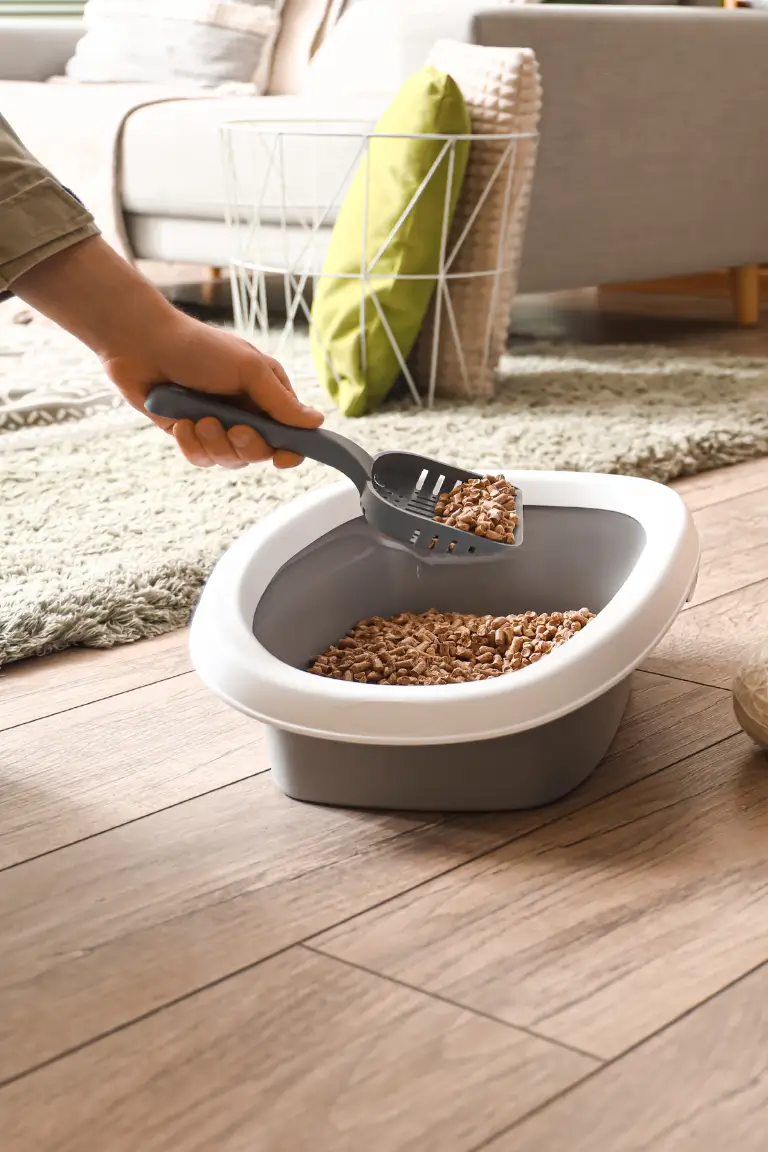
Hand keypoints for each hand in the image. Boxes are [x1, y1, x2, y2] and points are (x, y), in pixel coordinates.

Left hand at [103, 311, 322, 469]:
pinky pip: (200, 458)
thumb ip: (281, 402)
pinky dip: (191, 444)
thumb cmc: (198, 347)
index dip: (290, 450)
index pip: (289, 434)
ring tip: (197, 419)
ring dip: (214, 443)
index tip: (283, 457)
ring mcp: (216, 425)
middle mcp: (244, 413)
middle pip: (260, 453)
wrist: (142, 344)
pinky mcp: (189, 435)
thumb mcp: (249, 370)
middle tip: (233, 429)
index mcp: (266, 395)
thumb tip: (316, 423)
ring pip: (229, 460)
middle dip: (246, 446)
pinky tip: (180, 423)